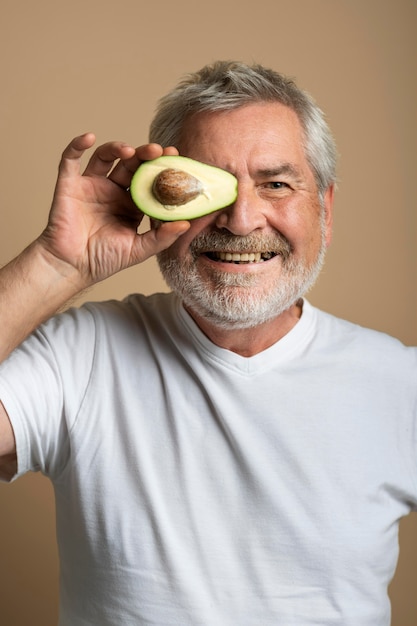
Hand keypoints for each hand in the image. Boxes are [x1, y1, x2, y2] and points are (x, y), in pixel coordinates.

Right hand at [38, 133, 189, 287]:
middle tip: (157, 151)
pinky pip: (70, 160)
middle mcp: (113, 191)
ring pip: (105, 157)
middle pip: (130, 163)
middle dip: (144, 154)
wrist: (73, 267)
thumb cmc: (104, 260)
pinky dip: (77, 145)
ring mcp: (91, 186)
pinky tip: (88, 137)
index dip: (160, 167)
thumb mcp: (138, 250)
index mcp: (131, 204)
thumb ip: (162, 237)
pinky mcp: (69, 185)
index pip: (148, 179)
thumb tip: (186, 224)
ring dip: (117, 148)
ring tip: (129, 151)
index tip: (174, 156)